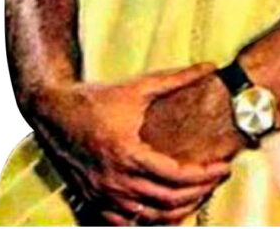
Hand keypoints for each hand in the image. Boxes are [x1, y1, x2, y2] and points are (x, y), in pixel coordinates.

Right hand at [31, 63, 230, 225]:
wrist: (54, 112)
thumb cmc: (96, 99)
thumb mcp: (137, 87)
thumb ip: (175, 79)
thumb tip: (208, 66)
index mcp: (128, 154)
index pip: (176, 176)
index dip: (204, 175)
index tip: (224, 166)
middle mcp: (116, 181)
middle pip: (168, 201)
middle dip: (200, 192)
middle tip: (219, 178)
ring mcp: (103, 195)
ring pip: (150, 218)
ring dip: (179, 210)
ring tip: (200, 193)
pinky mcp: (94, 200)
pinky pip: (128, 223)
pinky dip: (151, 220)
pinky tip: (167, 209)